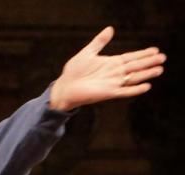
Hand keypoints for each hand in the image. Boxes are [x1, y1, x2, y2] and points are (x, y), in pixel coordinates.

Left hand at [50, 27, 164, 111]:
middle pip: (136, 66)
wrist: (65, 87)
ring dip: (146, 74)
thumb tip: (110, 29)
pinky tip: (146, 85)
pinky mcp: (109, 93)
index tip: (155, 50)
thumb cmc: (74, 71)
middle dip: (149, 62)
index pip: (131, 57)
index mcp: (111, 63)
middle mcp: (115, 73)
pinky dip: (135, 89)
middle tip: (163, 57)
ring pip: (133, 77)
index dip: (143, 54)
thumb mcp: (87, 53)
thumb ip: (99, 42)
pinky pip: (125, 91)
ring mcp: (113, 83)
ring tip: (159, 69)